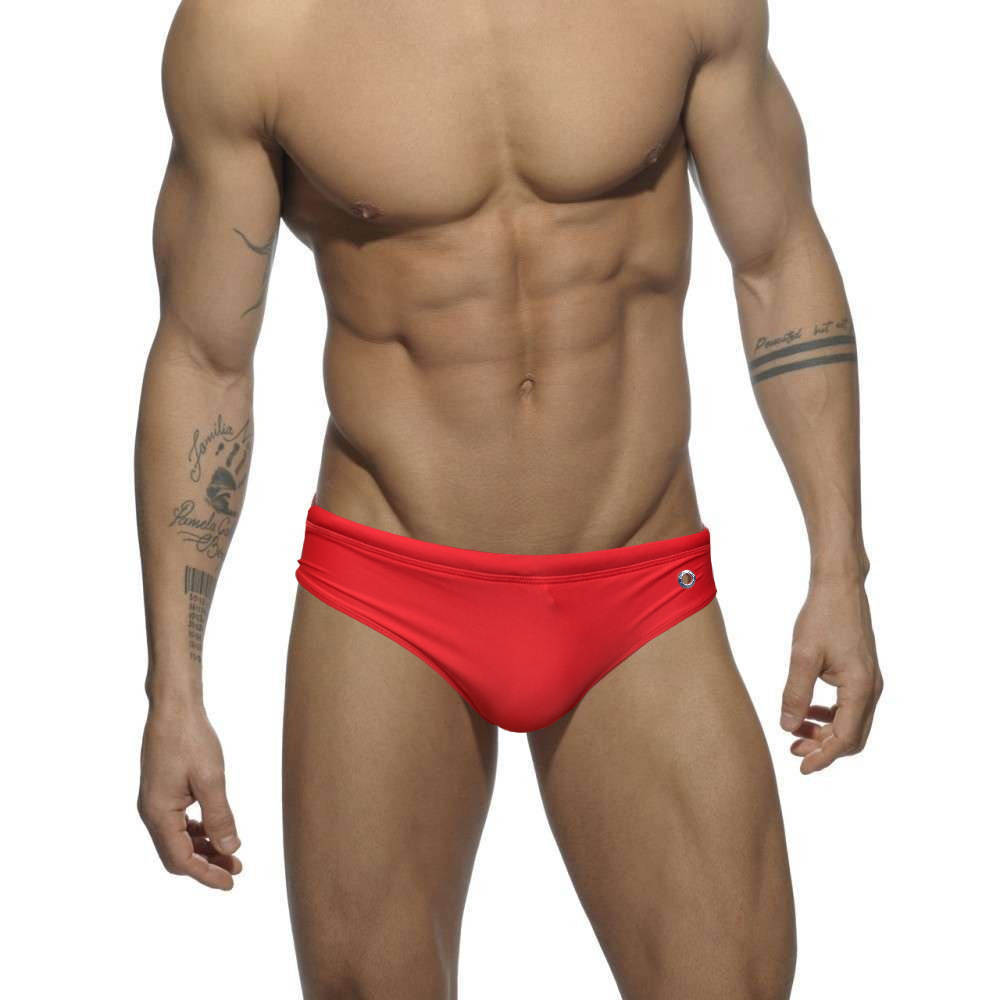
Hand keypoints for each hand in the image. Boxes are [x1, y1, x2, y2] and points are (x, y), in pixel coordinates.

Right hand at [138, 699, 242, 888]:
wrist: (174, 707)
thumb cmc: (191, 739)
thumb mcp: (211, 779)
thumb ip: (220, 816)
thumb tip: (230, 849)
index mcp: (158, 814)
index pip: (181, 860)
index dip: (207, 875)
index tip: (231, 883)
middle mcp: (151, 813)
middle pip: (177, 855)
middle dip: (207, 865)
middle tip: (237, 870)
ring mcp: (155, 802)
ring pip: (178, 840)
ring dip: (204, 849)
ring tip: (232, 853)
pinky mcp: (162, 792)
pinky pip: (179, 823)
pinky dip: (198, 832)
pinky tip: (217, 831)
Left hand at [780, 577, 882, 773]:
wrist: (840, 586)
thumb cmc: (822, 616)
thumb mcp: (802, 656)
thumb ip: (795, 694)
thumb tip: (787, 727)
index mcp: (860, 688)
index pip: (845, 739)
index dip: (823, 757)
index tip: (801, 767)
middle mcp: (871, 688)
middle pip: (852, 737)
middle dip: (824, 749)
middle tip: (794, 752)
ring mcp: (870, 681)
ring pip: (852, 723)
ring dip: (826, 733)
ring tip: (795, 733)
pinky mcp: (862, 672)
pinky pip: (850, 706)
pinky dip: (830, 716)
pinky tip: (808, 712)